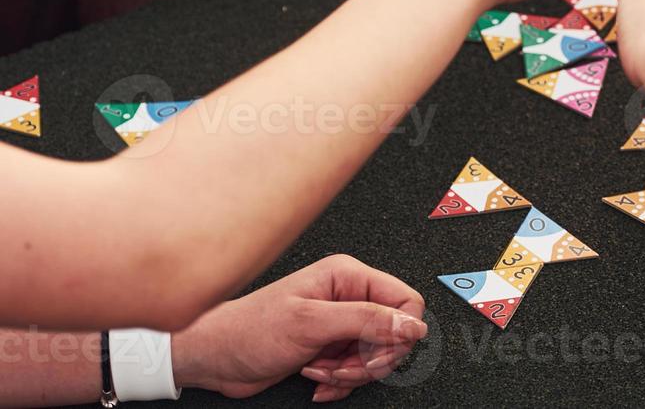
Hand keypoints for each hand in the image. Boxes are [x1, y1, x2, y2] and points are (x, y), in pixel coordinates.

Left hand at [171, 255, 426, 403]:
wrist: (215, 357)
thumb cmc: (249, 330)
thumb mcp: (311, 324)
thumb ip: (366, 320)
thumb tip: (413, 323)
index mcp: (348, 277)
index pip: (405, 301)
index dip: (398, 333)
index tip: (376, 354)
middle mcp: (348, 297)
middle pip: (394, 333)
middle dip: (369, 360)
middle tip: (342, 368)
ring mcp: (340, 323)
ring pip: (376, 355)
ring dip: (351, 373)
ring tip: (320, 373)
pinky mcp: (330, 346)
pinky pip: (356, 370)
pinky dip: (340, 383)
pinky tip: (316, 381)